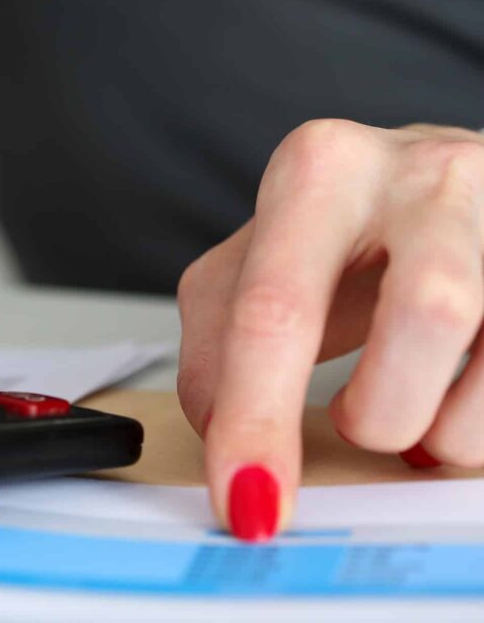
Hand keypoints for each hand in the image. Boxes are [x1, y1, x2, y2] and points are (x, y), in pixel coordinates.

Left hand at [177, 120, 483, 540]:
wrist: (442, 184)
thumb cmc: (348, 232)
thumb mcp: (255, 264)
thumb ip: (215, 346)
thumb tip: (226, 437)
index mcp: (323, 172)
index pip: (278, 308)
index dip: (258, 419)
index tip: (249, 501)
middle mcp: (428, 177)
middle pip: (429, 315)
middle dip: (383, 413)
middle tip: (358, 420)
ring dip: (442, 429)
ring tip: (411, 401)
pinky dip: (477, 425)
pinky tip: (458, 397)